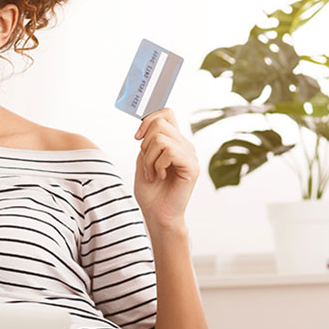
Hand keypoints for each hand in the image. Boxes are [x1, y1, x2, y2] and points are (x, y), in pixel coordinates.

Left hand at [133, 109, 198, 231]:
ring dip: (149, 157)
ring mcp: (190, 155)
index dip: (148, 118)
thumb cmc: (150, 191)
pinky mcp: (191, 167)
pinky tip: (160, 176)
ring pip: (160, 137)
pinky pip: (169, 151)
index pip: (166, 113)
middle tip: (146, 163)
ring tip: (153, 172)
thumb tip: (146, 123)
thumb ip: (147, 141)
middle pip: (159, 122)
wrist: (157, 214)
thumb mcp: (143, 160)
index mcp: (173, 141)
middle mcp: (184, 145)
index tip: (137, 136)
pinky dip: (157, 164)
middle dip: (144, 143)